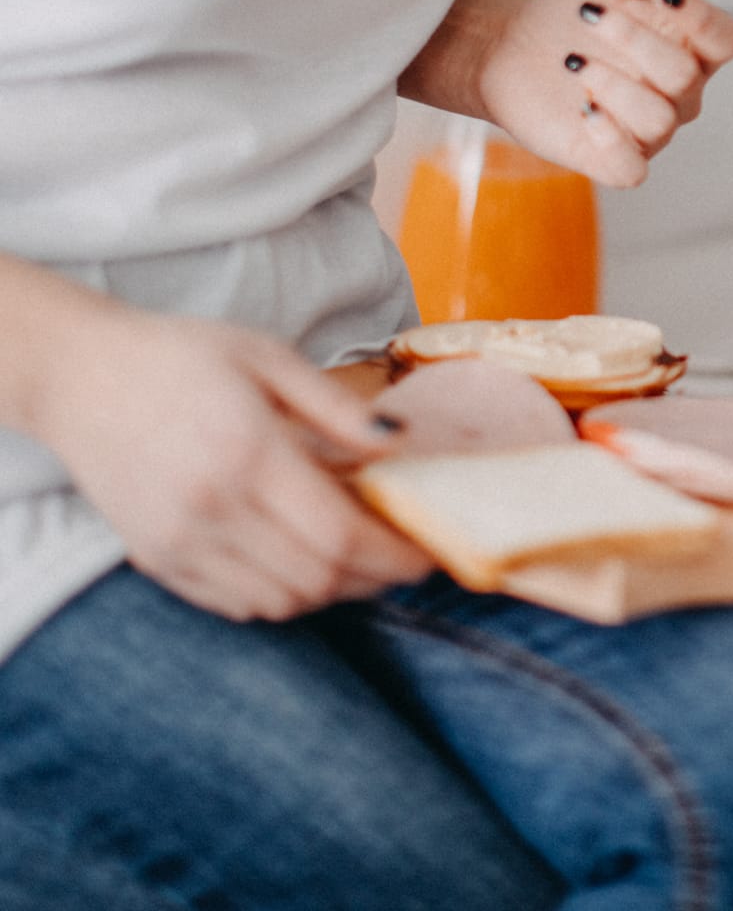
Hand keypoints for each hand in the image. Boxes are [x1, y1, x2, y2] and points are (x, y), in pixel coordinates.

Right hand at [33, 309, 434, 621]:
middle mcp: (212, 508)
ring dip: (331, 592)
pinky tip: (299, 564)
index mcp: (247, 454)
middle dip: (374, 579)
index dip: (393, 555)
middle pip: (318, 579)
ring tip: (354, 561)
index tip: (426, 554)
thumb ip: (336, 408)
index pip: (339, 536)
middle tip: (400, 559)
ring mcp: (179, 541)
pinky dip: (281, 597)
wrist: (78, 374)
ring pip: (281, 602)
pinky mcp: (156, 558)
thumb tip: (399, 444)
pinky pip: (237, 605)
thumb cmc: (179, 357)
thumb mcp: (267, 357)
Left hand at [477, 0, 732, 187]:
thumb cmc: (565, 11)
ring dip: (611, 83)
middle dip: (633, 40)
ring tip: (572, 61)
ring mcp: (649, 131)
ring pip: (658, 119)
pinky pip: (631, 169)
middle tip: (587, 15)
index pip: (725, 39)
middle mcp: (678, 93)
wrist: (509, 48)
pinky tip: (584, 110)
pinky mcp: (614, 161)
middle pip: (683, 75)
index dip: (703, 19)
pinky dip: (610, 141)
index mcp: (687, 45)